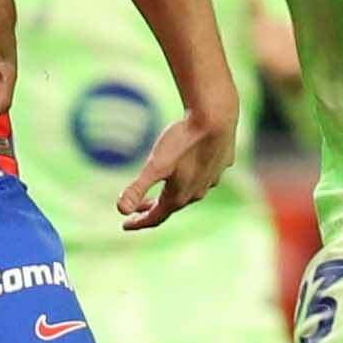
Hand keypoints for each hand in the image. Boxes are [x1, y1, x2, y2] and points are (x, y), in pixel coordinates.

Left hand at [116, 104, 235, 230]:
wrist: (216, 117)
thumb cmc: (183, 141)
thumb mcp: (155, 165)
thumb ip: (137, 188)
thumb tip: (120, 210)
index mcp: (178, 196)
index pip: (156, 218)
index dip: (139, 222)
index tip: (125, 224)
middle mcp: (196, 192)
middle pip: (171, 206)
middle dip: (152, 208)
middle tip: (137, 208)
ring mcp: (211, 178)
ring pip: (190, 191)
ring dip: (174, 193)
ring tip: (164, 187)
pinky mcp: (222, 163)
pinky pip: (205, 175)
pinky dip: (193, 176)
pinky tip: (191, 166)